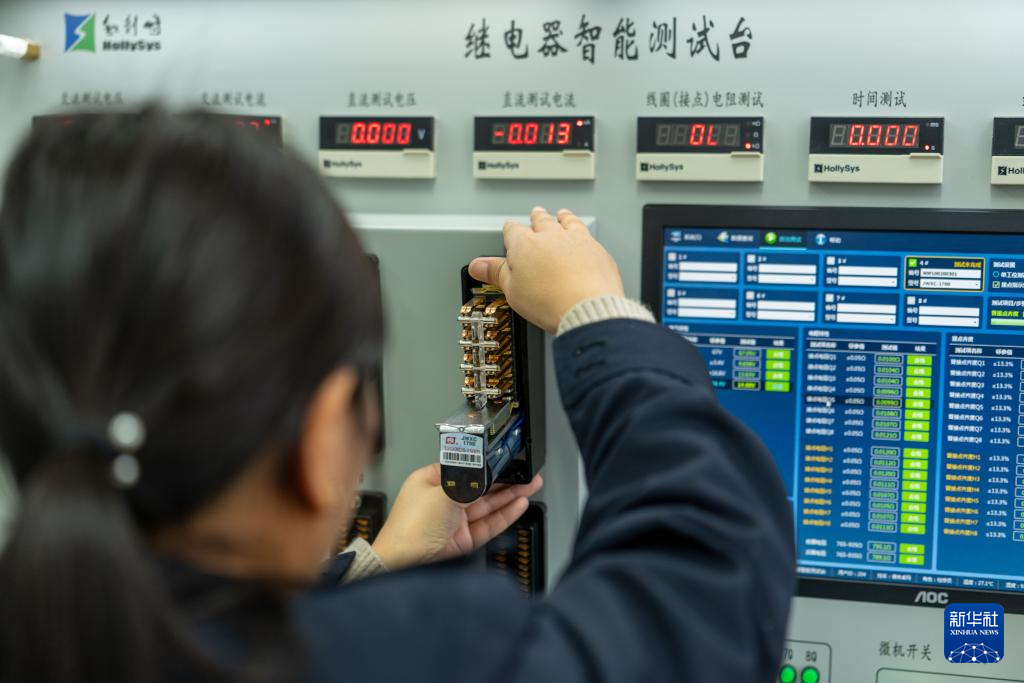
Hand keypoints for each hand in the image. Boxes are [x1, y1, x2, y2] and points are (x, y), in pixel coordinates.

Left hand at [370, 464, 542, 570]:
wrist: (404, 564)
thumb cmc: (410, 528)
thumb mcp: (444, 493)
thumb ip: (470, 481)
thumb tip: (487, 469)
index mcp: (430, 482)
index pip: (464, 468)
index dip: (486, 465)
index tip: (506, 459)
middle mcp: (442, 500)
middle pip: (479, 487)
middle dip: (504, 480)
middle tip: (525, 472)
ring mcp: (454, 521)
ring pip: (487, 505)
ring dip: (510, 496)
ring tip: (531, 486)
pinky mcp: (463, 540)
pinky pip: (489, 523)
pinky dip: (506, 514)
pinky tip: (519, 504)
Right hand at [468, 207, 623, 333]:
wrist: (586, 308)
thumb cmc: (550, 300)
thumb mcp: (513, 291)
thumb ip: (497, 274)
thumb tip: (478, 265)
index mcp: (525, 245)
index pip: (513, 230)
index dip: (510, 230)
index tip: (509, 230)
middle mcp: (551, 236)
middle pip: (541, 222)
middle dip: (537, 218)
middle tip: (536, 213)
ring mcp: (577, 241)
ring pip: (568, 222)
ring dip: (563, 218)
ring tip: (562, 214)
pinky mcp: (597, 251)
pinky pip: (588, 235)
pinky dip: (584, 233)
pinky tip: (586, 237)